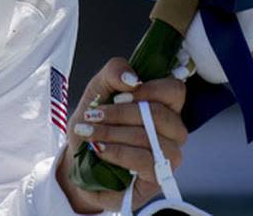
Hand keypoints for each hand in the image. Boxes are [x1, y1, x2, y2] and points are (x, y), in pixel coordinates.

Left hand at [55, 57, 187, 212]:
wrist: (78, 162)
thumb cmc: (94, 125)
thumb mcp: (97, 90)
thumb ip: (114, 72)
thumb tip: (132, 79)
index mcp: (162, 105)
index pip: (175, 90)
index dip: (150, 90)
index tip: (119, 95)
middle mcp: (172, 131)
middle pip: (161, 115)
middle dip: (120, 113)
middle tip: (93, 115)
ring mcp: (168, 156)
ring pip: (150, 138)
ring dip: (113, 133)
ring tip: (90, 133)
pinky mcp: (158, 179)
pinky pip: (145, 161)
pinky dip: (117, 152)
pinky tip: (99, 150)